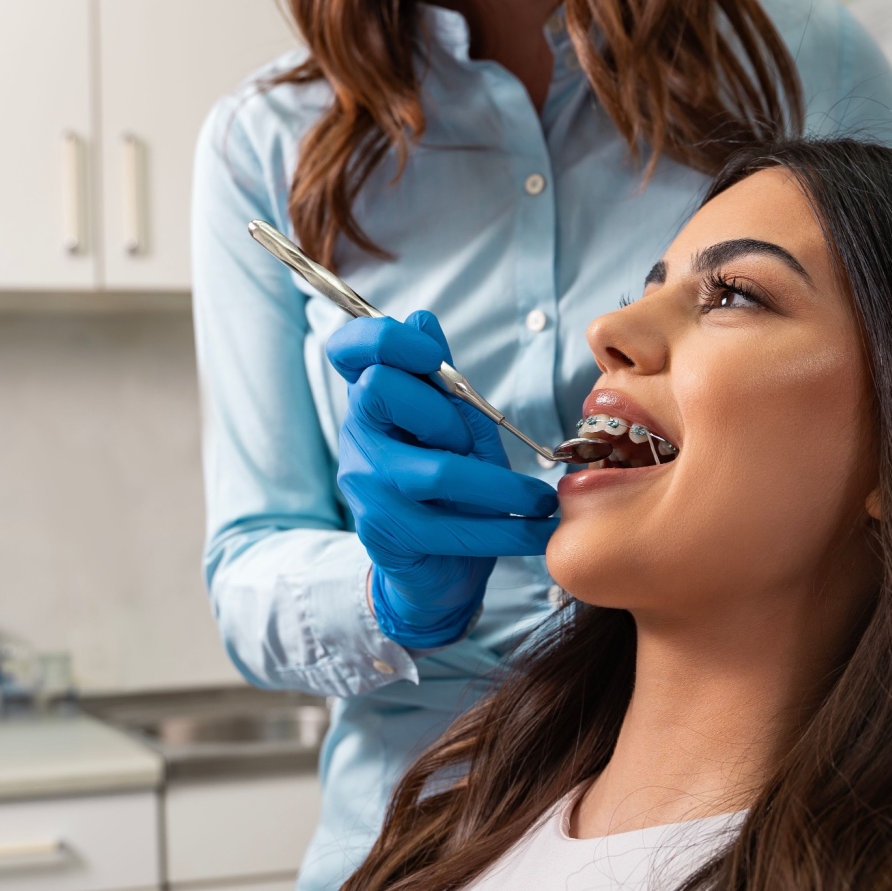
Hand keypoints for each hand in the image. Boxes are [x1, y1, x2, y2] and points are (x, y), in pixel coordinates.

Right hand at [329, 310, 558, 648]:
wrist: (436, 570)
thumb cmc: (451, 488)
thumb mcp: (454, 428)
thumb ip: (444, 383)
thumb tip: (423, 320)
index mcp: (373, 401)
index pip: (350, 351)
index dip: (381, 339)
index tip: (425, 354)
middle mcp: (359, 437)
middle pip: (383, 389)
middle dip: (446, 412)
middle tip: (478, 444)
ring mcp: (367, 486)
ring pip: (436, 468)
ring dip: (500, 485)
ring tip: (540, 500)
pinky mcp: (389, 532)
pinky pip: (456, 524)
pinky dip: (510, 529)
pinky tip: (541, 532)